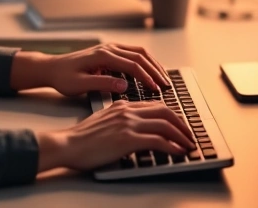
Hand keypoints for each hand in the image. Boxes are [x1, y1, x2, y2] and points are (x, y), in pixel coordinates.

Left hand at [10, 43, 169, 95]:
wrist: (51, 68)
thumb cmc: (63, 78)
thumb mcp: (80, 85)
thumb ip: (103, 84)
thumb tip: (125, 86)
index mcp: (102, 56)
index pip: (132, 65)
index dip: (147, 77)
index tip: (156, 89)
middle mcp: (108, 48)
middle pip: (140, 55)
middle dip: (155, 70)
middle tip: (166, 85)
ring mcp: (110, 48)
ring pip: (139, 52)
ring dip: (153, 64)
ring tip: (163, 79)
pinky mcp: (109, 52)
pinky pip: (133, 54)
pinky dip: (145, 62)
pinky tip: (150, 73)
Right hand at [35, 99, 196, 171]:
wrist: (68, 144)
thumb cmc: (81, 138)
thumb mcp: (103, 121)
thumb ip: (119, 120)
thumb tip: (134, 128)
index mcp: (122, 106)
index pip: (154, 105)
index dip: (171, 115)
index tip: (179, 124)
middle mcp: (127, 111)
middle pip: (164, 111)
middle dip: (181, 123)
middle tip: (189, 134)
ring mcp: (128, 124)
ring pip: (165, 124)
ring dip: (181, 136)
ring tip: (189, 145)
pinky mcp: (128, 139)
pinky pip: (158, 141)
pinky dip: (173, 147)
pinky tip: (178, 152)